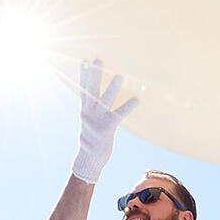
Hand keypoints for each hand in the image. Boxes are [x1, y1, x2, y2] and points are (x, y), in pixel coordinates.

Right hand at [73, 60, 137, 183]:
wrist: (89, 160)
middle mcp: (88, 113)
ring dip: (112, 88)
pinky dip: (127, 106)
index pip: (82, 89)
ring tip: (120, 75)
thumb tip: (92, 101)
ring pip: (104, 100)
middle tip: (98, 60)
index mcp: (84, 110)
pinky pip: (118, 115)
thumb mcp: (89, 122)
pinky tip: (136, 99)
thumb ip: (91, 110)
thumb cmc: (92, 139)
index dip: (83, 75)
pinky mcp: (106, 129)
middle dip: (94, 75)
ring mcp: (96, 121)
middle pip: (90, 90)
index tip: (84, 61)